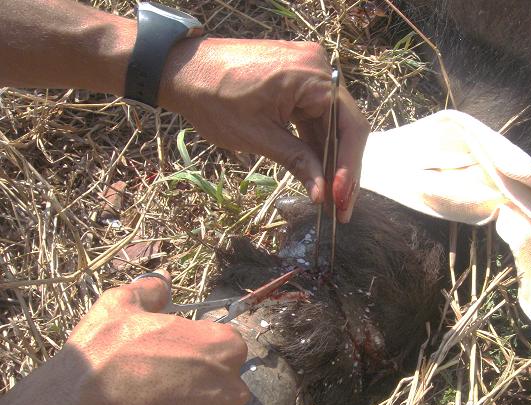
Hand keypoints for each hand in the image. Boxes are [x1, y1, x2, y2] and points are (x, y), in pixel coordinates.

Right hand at [53, 270, 248, 404]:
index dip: (195, 342)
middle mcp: (232, 388)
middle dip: (194, 373)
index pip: (223, 340)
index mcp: (224, 347)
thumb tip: (163, 282)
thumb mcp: (120, 306)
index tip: (169, 348)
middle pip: (219, 375)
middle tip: (153, 374)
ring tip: (145, 402)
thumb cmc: (103, 359)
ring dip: (187, 403)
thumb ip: (151, 290)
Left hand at [158, 38, 368, 222]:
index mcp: (313, 76)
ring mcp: (310, 72)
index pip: (349, 128)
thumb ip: (297, 162)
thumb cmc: (213, 98)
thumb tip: (322, 195)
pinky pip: (315, 116)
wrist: (181, 70)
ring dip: (330, 161)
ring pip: (331, 125)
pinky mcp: (298, 81)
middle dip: (341, 170)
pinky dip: (315, 145)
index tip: (341, 201)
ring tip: (330, 201)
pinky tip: (317, 175)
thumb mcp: (258, 137)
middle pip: (345, 127)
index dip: (348, 168)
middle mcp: (319, 68)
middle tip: (340, 210)